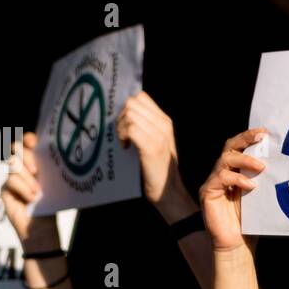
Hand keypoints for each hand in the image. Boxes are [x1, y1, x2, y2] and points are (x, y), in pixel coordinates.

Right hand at [0, 132, 56, 247]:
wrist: (42, 228)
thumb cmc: (51, 206)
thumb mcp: (54, 184)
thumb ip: (50, 168)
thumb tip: (55, 151)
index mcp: (37, 162)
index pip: (28, 143)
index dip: (29, 139)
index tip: (34, 142)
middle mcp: (23, 167)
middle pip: (17, 148)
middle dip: (27, 157)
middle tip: (37, 171)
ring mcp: (13, 177)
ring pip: (13, 164)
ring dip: (26, 178)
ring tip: (37, 192)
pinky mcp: (5, 188)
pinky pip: (10, 180)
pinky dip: (22, 188)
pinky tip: (30, 198)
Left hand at [117, 92, 184, 215]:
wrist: (169, 191)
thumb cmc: (156, 169)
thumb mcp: (155, 142)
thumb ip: (145, 126)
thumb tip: (122, 114)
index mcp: (165, 122)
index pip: (141, 97)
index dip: (127, 107)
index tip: (124, 124)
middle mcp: (163, 125)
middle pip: (132, 102)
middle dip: (121, 116)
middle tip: (121, 134)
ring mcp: (158, 135)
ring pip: (130, 114)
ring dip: (120, 127)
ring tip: (123, 141)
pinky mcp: (151, 147)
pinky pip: (131, 129)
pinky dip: (123, 136)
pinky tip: (125, 147)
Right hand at [199, 129, 264, 251]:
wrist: (237, 244)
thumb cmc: (250, 221)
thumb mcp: (259, 196)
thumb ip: (263, 179)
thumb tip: (281, 162)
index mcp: (234, 171)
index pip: (238, 147)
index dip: (249, 137)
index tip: (265, 132)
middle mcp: (221, 172)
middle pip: (229, 147)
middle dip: (245, 139)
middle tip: (261, 138)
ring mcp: (213, 182)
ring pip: (225, 160)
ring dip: (244, 161)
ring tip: (261, 167)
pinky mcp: (207, 192)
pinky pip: (220, 178)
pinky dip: (237, 179)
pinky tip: (250, 186)